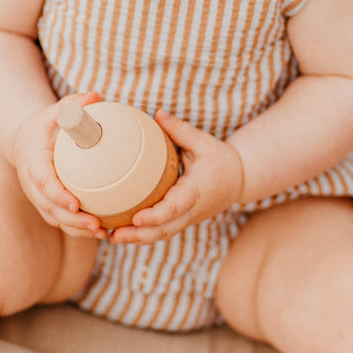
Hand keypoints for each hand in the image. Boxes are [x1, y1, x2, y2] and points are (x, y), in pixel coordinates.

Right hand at [13, 91, 105, 238]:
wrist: (27, 141)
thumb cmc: (46, 125)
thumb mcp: (56, 111)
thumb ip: (74, 104)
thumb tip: (96, 96)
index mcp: (33, 161)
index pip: (44, 182)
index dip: (58, 195)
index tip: (76, 205)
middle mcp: (33, 184)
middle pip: (50, 208)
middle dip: (72, 220)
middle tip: (96, 225)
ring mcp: (39, 197)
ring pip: (56, 219)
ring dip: (77, 230)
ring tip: (102, 233)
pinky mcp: (48, 205)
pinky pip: (62, 221)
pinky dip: (78, 229)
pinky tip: (102, 231)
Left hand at [110, 110, 243, 244]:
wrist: (240, 180)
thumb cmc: (222, 159)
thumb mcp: (204, 142)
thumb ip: (180, 130)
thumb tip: (157, 114)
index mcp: (197, 191)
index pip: (175, 207)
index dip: (155, 215)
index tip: (136, 218)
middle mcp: (192, 210)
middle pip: (165, 229)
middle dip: (139, 235)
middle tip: (114, 235)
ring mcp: (188, 218)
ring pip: (163, 234)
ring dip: (138, 238)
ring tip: (112, 237)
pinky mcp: (183, 220)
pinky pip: (163, 230)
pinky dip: (145, 234)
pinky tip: (123, 232)